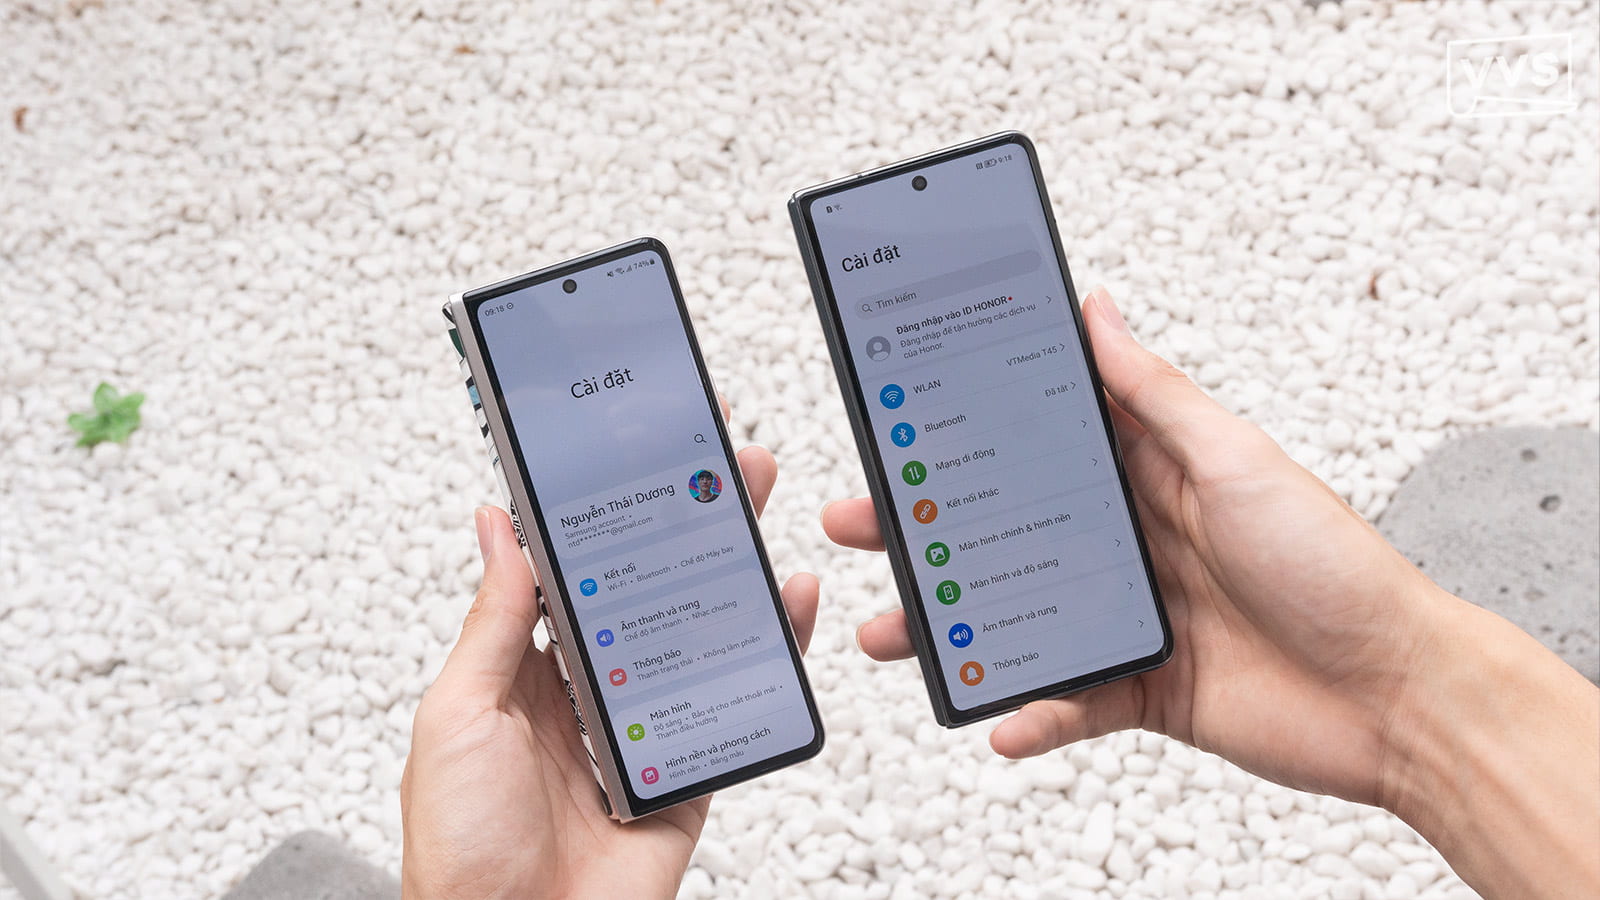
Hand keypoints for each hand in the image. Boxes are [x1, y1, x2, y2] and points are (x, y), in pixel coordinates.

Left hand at [402, 442, 816, 899]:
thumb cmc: (460, 848)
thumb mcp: (458, 716)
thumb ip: (494, 622)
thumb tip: (498, 527)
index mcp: (522, 672)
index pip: (571, 572)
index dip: (600, 512)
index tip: (627, 452)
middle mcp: (588, 691)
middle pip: (643, 588)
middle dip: (679, 520)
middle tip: (710, 456)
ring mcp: (643, 728)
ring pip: (696, 630)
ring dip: (728, 565)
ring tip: (752, 500)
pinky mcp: (690, 770)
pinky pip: (737, 700)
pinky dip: (772, 650)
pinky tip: (787, 602)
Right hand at [826, 287, 1598, 896]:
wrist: (1399, 696)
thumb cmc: (1334, 565)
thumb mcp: (1237, 460)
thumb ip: (1155, 395)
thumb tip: (1095, 311)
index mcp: (1148, 478)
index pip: (1040, 444)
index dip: (970, 431)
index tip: (903, 424)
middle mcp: (1130, 543)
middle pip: (1005, 530)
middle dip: (928, 528)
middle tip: (858, 522)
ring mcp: (1131, 617)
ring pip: (1016, 616)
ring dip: (951, 626)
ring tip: (892, 630)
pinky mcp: (1140, 689)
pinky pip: (1067, 700)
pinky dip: (1030, 713)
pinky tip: (1000, 717)